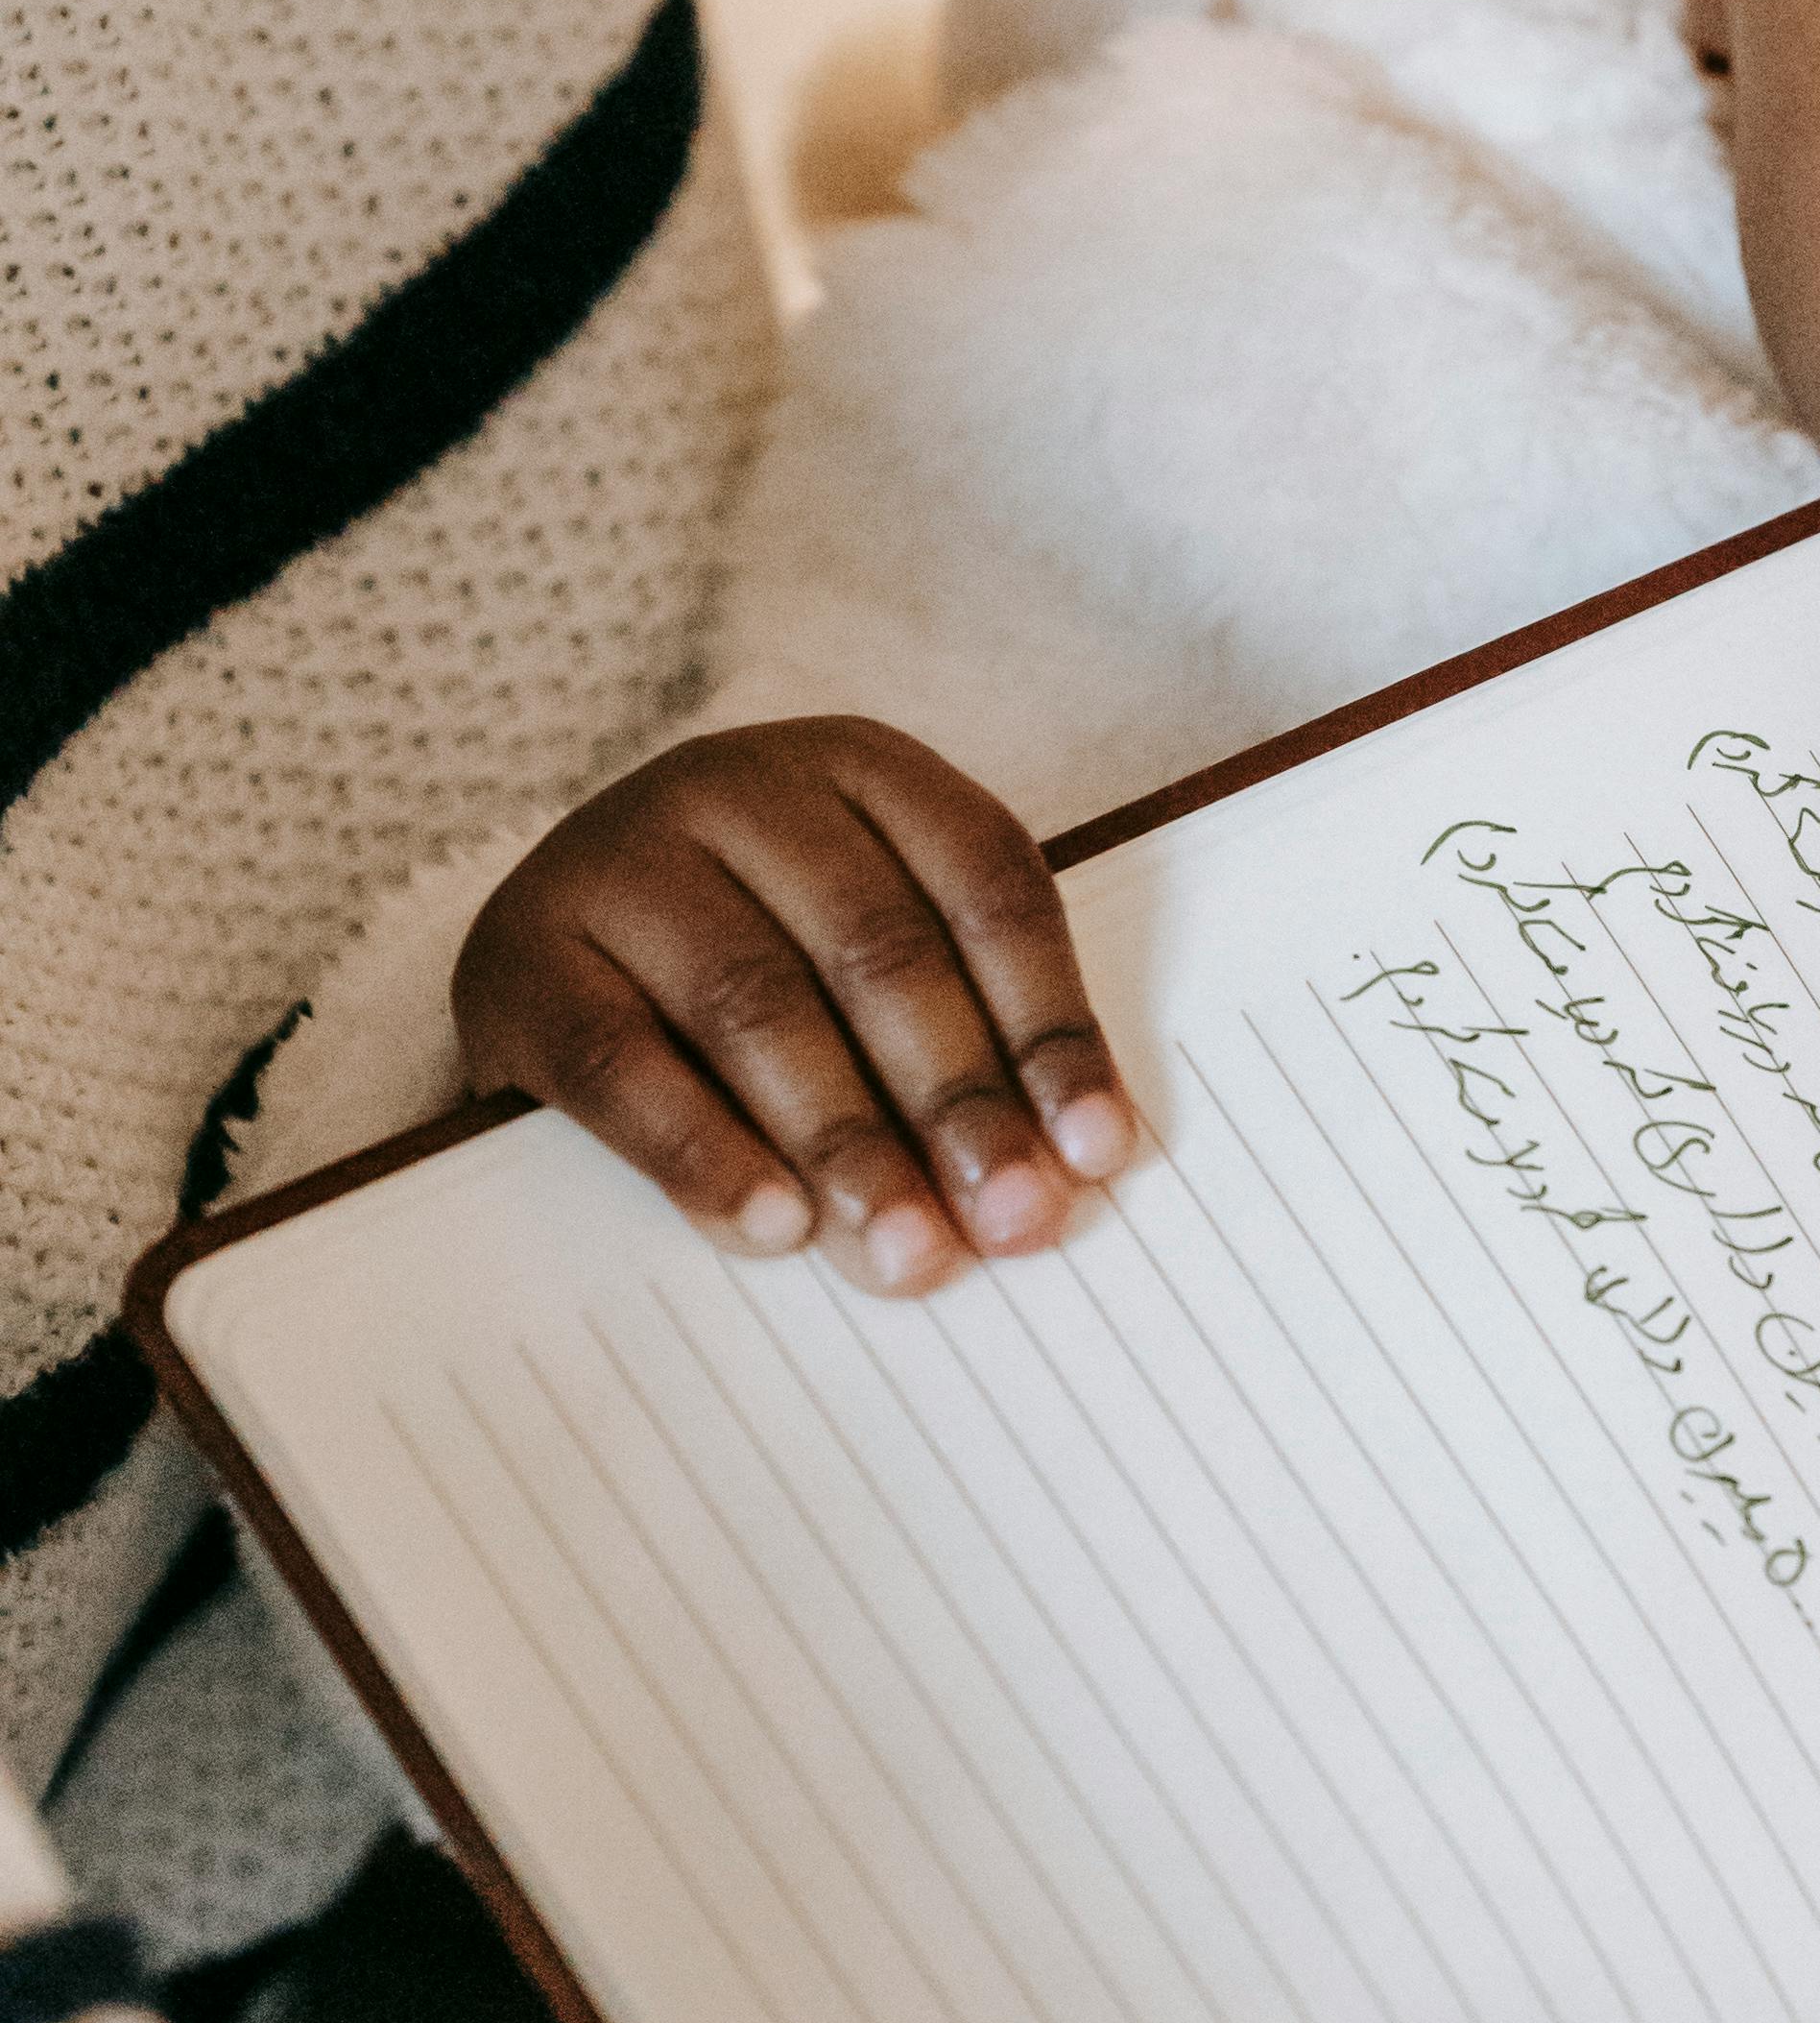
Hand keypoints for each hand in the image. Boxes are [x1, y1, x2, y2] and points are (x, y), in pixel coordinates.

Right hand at [454, 721, 1137, 1292]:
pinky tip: (774, 1227)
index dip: (1050, 1025)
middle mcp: (736, 787)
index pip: (986, 886)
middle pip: (878, 950)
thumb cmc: (748, 969)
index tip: (1097, 1151)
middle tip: (1012, 1224)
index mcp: (856, 768)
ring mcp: (619, 859)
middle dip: (959, 1102)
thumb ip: (953, 1036)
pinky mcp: (519, 953)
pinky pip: (622, 1063)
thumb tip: (1054, 1179)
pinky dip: (705, 1152)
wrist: (546, 952)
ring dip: (847, 1143)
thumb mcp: (858, 958)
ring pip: (756, 1006)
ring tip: (908, 1253)